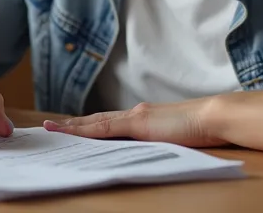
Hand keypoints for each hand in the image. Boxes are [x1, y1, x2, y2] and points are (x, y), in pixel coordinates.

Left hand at [43, 98, 226, 147]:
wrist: (213, 117)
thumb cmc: (201, 129)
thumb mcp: (173, 137)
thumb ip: (157, 140)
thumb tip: (146, 150)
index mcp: (143, 117)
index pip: (109, 121)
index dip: (88, 125)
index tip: (69, 127)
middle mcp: (135, 113)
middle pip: (96, 119)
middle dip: (73, 124)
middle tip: (49, 127)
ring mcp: (135, 117)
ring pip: (96, 122)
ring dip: (73, 126)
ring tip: (52, 130)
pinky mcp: (138, 123)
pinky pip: (105, 127)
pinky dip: (86, 130)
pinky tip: (72, 133)